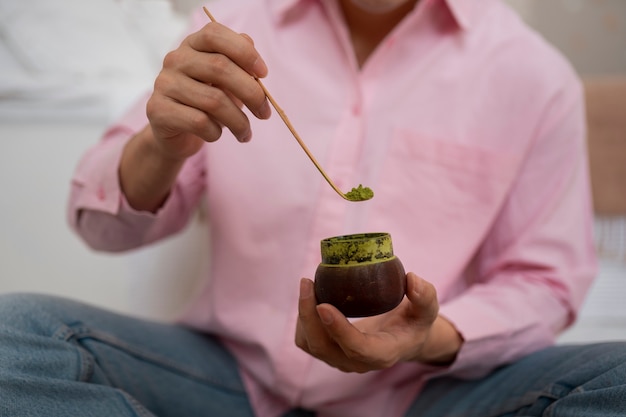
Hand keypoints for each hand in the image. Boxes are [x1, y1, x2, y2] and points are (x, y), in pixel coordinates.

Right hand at [146, 21, 271, 159]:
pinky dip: (216, 132)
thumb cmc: (206, 104)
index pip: (215, 34)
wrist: (175, 134)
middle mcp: (175, 59)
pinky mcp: (158, 110)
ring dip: (238, 122)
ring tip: (245, 133)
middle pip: (220, 67)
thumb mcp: (226, 83)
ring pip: (214, 101)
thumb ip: (240, 68)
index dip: (244, 52)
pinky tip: (216, 134)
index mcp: (192, 45)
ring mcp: (164, 83)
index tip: (263, 74)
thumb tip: (257, 66)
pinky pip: (199, 122)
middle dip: (252, 93)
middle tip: (265, 113)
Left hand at [295, 272, 461, 372]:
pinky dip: (303, 319)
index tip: (323, 304)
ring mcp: (340, 360)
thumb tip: (411, 279)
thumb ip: (425, 296)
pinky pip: (306, 340)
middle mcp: (358, 362)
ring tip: (308, 284)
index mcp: (383, 353)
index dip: (338, 329)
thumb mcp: (427, 309)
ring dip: (303, 316)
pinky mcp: (329, 351)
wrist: (403, 337)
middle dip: (309, 316)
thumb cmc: (414, 322)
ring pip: (310, 344)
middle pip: (324, 347)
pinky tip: (310, 295)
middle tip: (307, 282)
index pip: (358, 348)